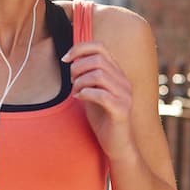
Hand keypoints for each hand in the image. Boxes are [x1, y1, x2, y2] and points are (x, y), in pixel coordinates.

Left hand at [63, 41, 134, 160]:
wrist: (115, 143)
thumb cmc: (101, 116)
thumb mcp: (90, 90)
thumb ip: (85, 75)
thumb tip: (70, 58)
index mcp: (116, 73)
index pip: (100, 47)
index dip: (79, 48)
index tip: (65, 59)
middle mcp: (123, 81)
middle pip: (97, 60)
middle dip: (77, 68)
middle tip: (71, 82)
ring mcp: (125, 95)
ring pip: (99, 75)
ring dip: (80, 82)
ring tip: (76, 92)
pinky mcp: (122, 110)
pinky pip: (102, 95)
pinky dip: (85, 94)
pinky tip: (79, 98)